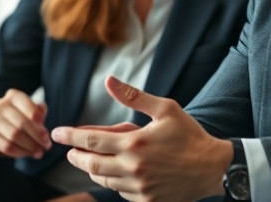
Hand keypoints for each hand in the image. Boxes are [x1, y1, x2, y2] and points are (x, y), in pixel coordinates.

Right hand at [0, 88, 51, 158]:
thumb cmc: (17, 115)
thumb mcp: (28, 108)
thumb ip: (39, 110)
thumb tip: (42, 117)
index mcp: (13, 96)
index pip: (29, 107)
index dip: (39, 121)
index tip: (47, 133)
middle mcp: (0, 106)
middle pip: (22, 124)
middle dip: (37, 137)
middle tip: (47, 146)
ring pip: (15, 136)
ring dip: (30, 147)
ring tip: (39, 152)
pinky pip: (7, 147)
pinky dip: (20, 152)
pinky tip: (28, 153)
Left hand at [51, 76, 231, 200]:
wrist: (213, 168)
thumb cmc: (189, 135)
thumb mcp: (165, 109)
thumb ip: (133, 96)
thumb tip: (108, 81)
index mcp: (135, 143)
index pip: (90, 141)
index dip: (70, 137)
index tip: (56, 133)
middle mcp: (133, 168)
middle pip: (91, 164)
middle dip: (75, 157)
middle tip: (69, 151)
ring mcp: (139, 187)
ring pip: (104, 180)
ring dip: (93, 169)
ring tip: (91, 160)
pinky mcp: (147, 201)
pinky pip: (120, 193)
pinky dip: (113, 182)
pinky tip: (116, 173)